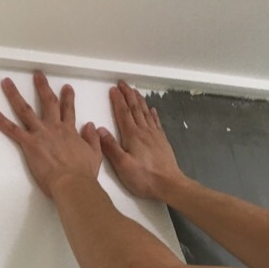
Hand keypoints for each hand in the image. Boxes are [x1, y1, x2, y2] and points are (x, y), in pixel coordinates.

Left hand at [0, 71, 101, 198]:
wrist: (72, 183)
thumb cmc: (83, 174)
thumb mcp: (95, 155)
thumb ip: (93, 139)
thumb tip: (90, 125)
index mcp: (70, 132)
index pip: (69, 110)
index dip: (67, 98)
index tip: (66, 88)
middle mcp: (54, 128)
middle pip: (48, 102)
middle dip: (42, 87)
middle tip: (37, 75)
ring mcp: (41, 133)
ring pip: (25, 110)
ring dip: (14, 95)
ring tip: (6, 82)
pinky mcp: (29, 143)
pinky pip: (11, 129)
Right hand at [97, 81, 185, 200]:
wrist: (169, 184)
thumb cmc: (144, 178)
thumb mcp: (122, 165)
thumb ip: (110, 147)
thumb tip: (100, 130)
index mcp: (132, 136)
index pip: (122, 113)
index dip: (117, 100)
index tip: (113, 89)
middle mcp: (144, 131)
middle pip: (134, 108)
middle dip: (128, 95)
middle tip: (123, 83)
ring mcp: (154, 135)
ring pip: (145, 112)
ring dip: (139, 100)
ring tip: (134, 91)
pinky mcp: (161, 141)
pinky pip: (156, 122)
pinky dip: (152, 113)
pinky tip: (151, 109)